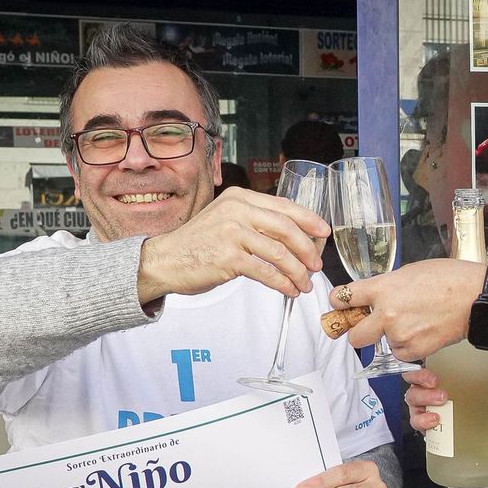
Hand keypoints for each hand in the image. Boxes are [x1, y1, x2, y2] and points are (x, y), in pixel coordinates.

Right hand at [137, 187, 329, 303]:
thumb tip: (291, 238)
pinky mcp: (228, 258)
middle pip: (286, 228)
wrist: (163, 260)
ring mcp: (232, 234)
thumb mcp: (225, 220)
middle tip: (315, 265)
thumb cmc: (196, 244)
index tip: (324, 232)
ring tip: (304, 283)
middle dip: (307, 249)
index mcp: (239, 198)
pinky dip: (282, 283)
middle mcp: (237, 211)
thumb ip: (253, 221)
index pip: (284, 206)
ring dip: (297, 271)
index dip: (309, 220)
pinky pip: (266, 272)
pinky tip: (288, 290)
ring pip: (279, 253)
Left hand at [327, 259, 486, 359]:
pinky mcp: (414, 351)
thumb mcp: (409, 272)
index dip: (339, 302)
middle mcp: (386, 314)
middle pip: (354, 336)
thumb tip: (372, 296)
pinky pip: (400, 352)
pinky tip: (422, 330)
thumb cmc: (448, 279)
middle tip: (368, 326)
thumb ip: (386, 286)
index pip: (344, 298)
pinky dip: (407, 346)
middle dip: (359, 332)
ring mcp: (399, 335)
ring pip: (381, 345)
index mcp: (383, 289)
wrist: (475, 298)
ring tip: (414, 321)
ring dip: (390, 337)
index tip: (339, 305)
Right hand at [403, 366, 487, 431]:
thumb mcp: (480, 384)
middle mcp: (423, 392)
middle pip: (413, 390)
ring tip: (439, 413)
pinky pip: (417, 424)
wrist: (468, 421)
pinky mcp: (425, 425)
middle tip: (443, 396)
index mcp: (432, 378)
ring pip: (413, 406)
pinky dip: (423, 423)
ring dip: (424, 408)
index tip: (435, 379)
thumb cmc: (467, 395)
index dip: (420, 374)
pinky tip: (434, 423)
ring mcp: (422, 409)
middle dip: (425, 393)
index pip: (417, 372)